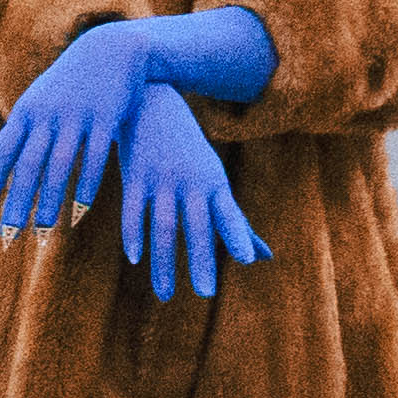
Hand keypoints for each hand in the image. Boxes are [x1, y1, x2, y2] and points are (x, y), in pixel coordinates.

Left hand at [0, 21, 156, 235]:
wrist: (110, 50)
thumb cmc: (65, 86)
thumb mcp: (34, 105)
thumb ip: (10, 137)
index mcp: (26, 113)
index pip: (2, 153)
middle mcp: (48, 115)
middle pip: (29, 164)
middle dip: (17, 200)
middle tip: (6, 235)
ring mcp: (77, 116)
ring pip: (61, 163)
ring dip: (51, 198)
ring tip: (42, 229)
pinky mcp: (105, 118)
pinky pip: (95, 157)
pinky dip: (87, 184)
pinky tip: (80, 208)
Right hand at [113, 82, 265, 300]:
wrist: (150, 103)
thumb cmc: (189, 153)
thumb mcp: (215, 183)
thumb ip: (237, 223)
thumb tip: (264, 258)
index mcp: (214, 184)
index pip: (228, 214)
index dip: (237, 235)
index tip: (246, 259)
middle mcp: (190, 182)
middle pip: (196, 226)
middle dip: (202, 259)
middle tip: (207, 293)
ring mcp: (161, 179)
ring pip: (163, 226)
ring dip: (164, 263)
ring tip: (166, 294)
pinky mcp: (134, 176)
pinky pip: (133, 211)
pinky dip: (134, 235)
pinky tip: (135, 259)